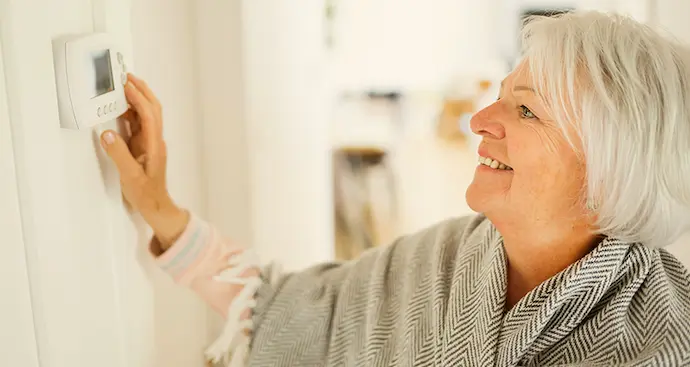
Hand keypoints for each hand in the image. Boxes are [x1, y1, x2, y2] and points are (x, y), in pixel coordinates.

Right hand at [100, 74, 188, 248]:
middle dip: (142, 92)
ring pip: (146, 115)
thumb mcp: (130, 177)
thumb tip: (106, 133)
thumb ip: (119, 155)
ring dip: (137, 99)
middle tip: (127, 77)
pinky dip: (131, 113)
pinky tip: (120, 108)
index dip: (139, 99)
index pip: (150, 116)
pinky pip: (138, 125)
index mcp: (154, 145)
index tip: (127, 85)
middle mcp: (154, 141)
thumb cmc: (146, 195)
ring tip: (122, 86)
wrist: (156, 207)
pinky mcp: (143, 148)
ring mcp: (149, 143)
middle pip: (153, 110)